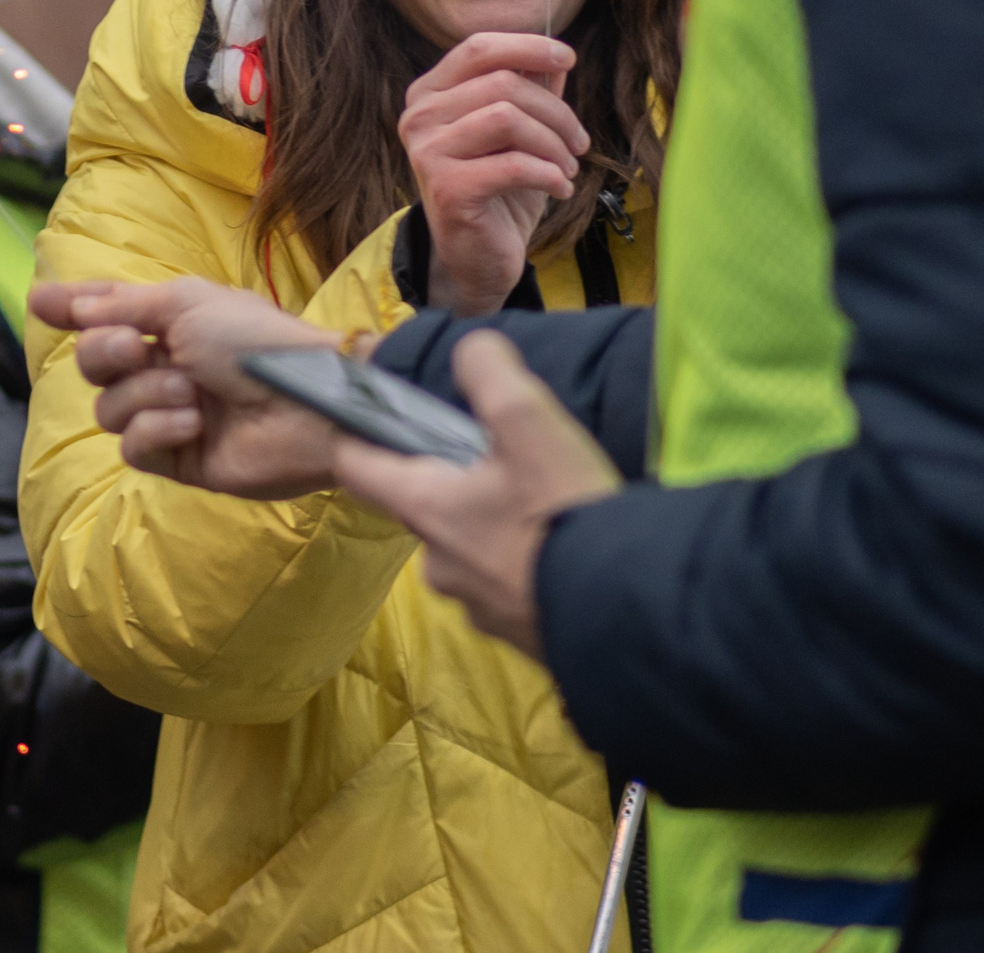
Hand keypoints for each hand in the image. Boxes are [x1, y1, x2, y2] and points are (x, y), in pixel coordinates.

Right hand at [29, 277, 340, 499]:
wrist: (307, 405)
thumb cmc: (257, 342)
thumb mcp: (186, 305)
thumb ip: (120, 307)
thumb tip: (64, 304)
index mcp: (171, 323)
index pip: (107, 314)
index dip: (72, 308)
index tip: (38, 303)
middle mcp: (165, 367)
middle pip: (93, 362)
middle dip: (105, 352)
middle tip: (136, 348)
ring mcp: (170, 414)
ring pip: (109, 408)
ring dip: (145, 394)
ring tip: (192, 392)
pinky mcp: (179, 459)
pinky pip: (133, 447)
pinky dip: (156, 429)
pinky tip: (192, 421)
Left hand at [331, 331, 620, 658]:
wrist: (629, 610)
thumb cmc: (563, 510)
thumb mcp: (527, 419)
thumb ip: (488, 372)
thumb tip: (471, 351)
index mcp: (424, 508)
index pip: (355, 466)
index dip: (356, 435)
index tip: (369, 415)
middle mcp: (436, 562)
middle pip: (422, 506)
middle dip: (452, 480)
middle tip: (496, 458)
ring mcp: (475, 604)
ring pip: (468, 547)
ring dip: (491, 525)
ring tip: (541, 504)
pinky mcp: (516, 633)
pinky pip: (507, 585)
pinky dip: (524, 564)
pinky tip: (564, 549)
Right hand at [400, 33, 587, 314]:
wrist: (478, 256)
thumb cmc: (498, 189)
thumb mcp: (517, 133)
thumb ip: (529, 90)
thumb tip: (555, 56)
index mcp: (430, 94)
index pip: (478, 49)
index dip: (528, 46)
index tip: (568, 58)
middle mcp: (420, 117)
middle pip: (503, 83)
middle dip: (556, 111)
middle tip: (578, 142)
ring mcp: (428, 152)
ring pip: (509, 118)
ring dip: (554, 143)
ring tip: (567, 167)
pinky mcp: (447, 188)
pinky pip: (514, 164)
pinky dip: (549, 174)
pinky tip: (560, 188)